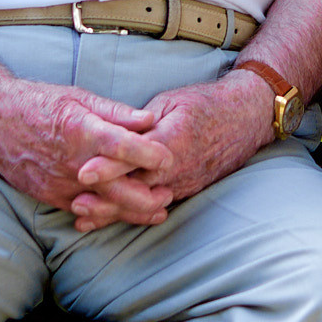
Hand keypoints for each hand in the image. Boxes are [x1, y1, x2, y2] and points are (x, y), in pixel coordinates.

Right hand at [0, 78, 175, 231]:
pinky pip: (84, 212)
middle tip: (170, 191)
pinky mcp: (51, 197)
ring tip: (157, 209)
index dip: (149, 153)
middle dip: (148, 196)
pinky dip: (107, 213)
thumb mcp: (78, 97)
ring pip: (104, 207)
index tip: (170, 156)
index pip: (121, 147)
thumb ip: (115, 112)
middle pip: (117, 189)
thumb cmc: (39, 103)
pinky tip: (127, 214)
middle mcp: (71, 162)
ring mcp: (60, 184)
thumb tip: (150, 119)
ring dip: (133, 211)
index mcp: (80, 130)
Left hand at [88, 71, 271, 211]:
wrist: (245, 118)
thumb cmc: (205, 104)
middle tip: (76, 204)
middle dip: (106, 199)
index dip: (109, 166)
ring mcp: (183, 183)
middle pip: (136, 188)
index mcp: (171, 140)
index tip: (83, 173)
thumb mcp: (171, 102)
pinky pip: (154, 206)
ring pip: (143, 203)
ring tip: (84, 218)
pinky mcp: (186, 191)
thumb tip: (113, 130)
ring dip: (114, 212)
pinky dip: (131, 213)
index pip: (135, 156)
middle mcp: (177, 167)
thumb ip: (142, 120)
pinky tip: (109, 219)